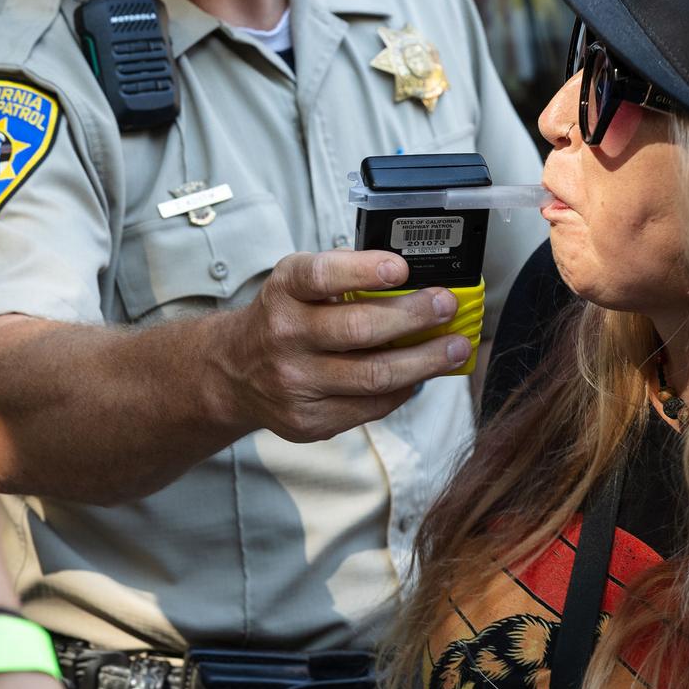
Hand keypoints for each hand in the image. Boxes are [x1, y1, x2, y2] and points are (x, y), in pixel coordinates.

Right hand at [214, 249, 473, 443]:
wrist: (234, 371)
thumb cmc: (285, 317)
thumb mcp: (298, 282)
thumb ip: (345, 275)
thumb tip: (415, 280)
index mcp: (284, 292)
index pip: (321, 276)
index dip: (364, 271)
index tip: (402, 268)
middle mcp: (283, 336)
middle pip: (359, 330)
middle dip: (414, 317)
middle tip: (447, 307)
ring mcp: (295, 384)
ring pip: (373, 376)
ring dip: (425, 361)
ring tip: (454, 348)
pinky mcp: (308, 421)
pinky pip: (370, 407)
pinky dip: (403, 389)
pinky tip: (421, 376)